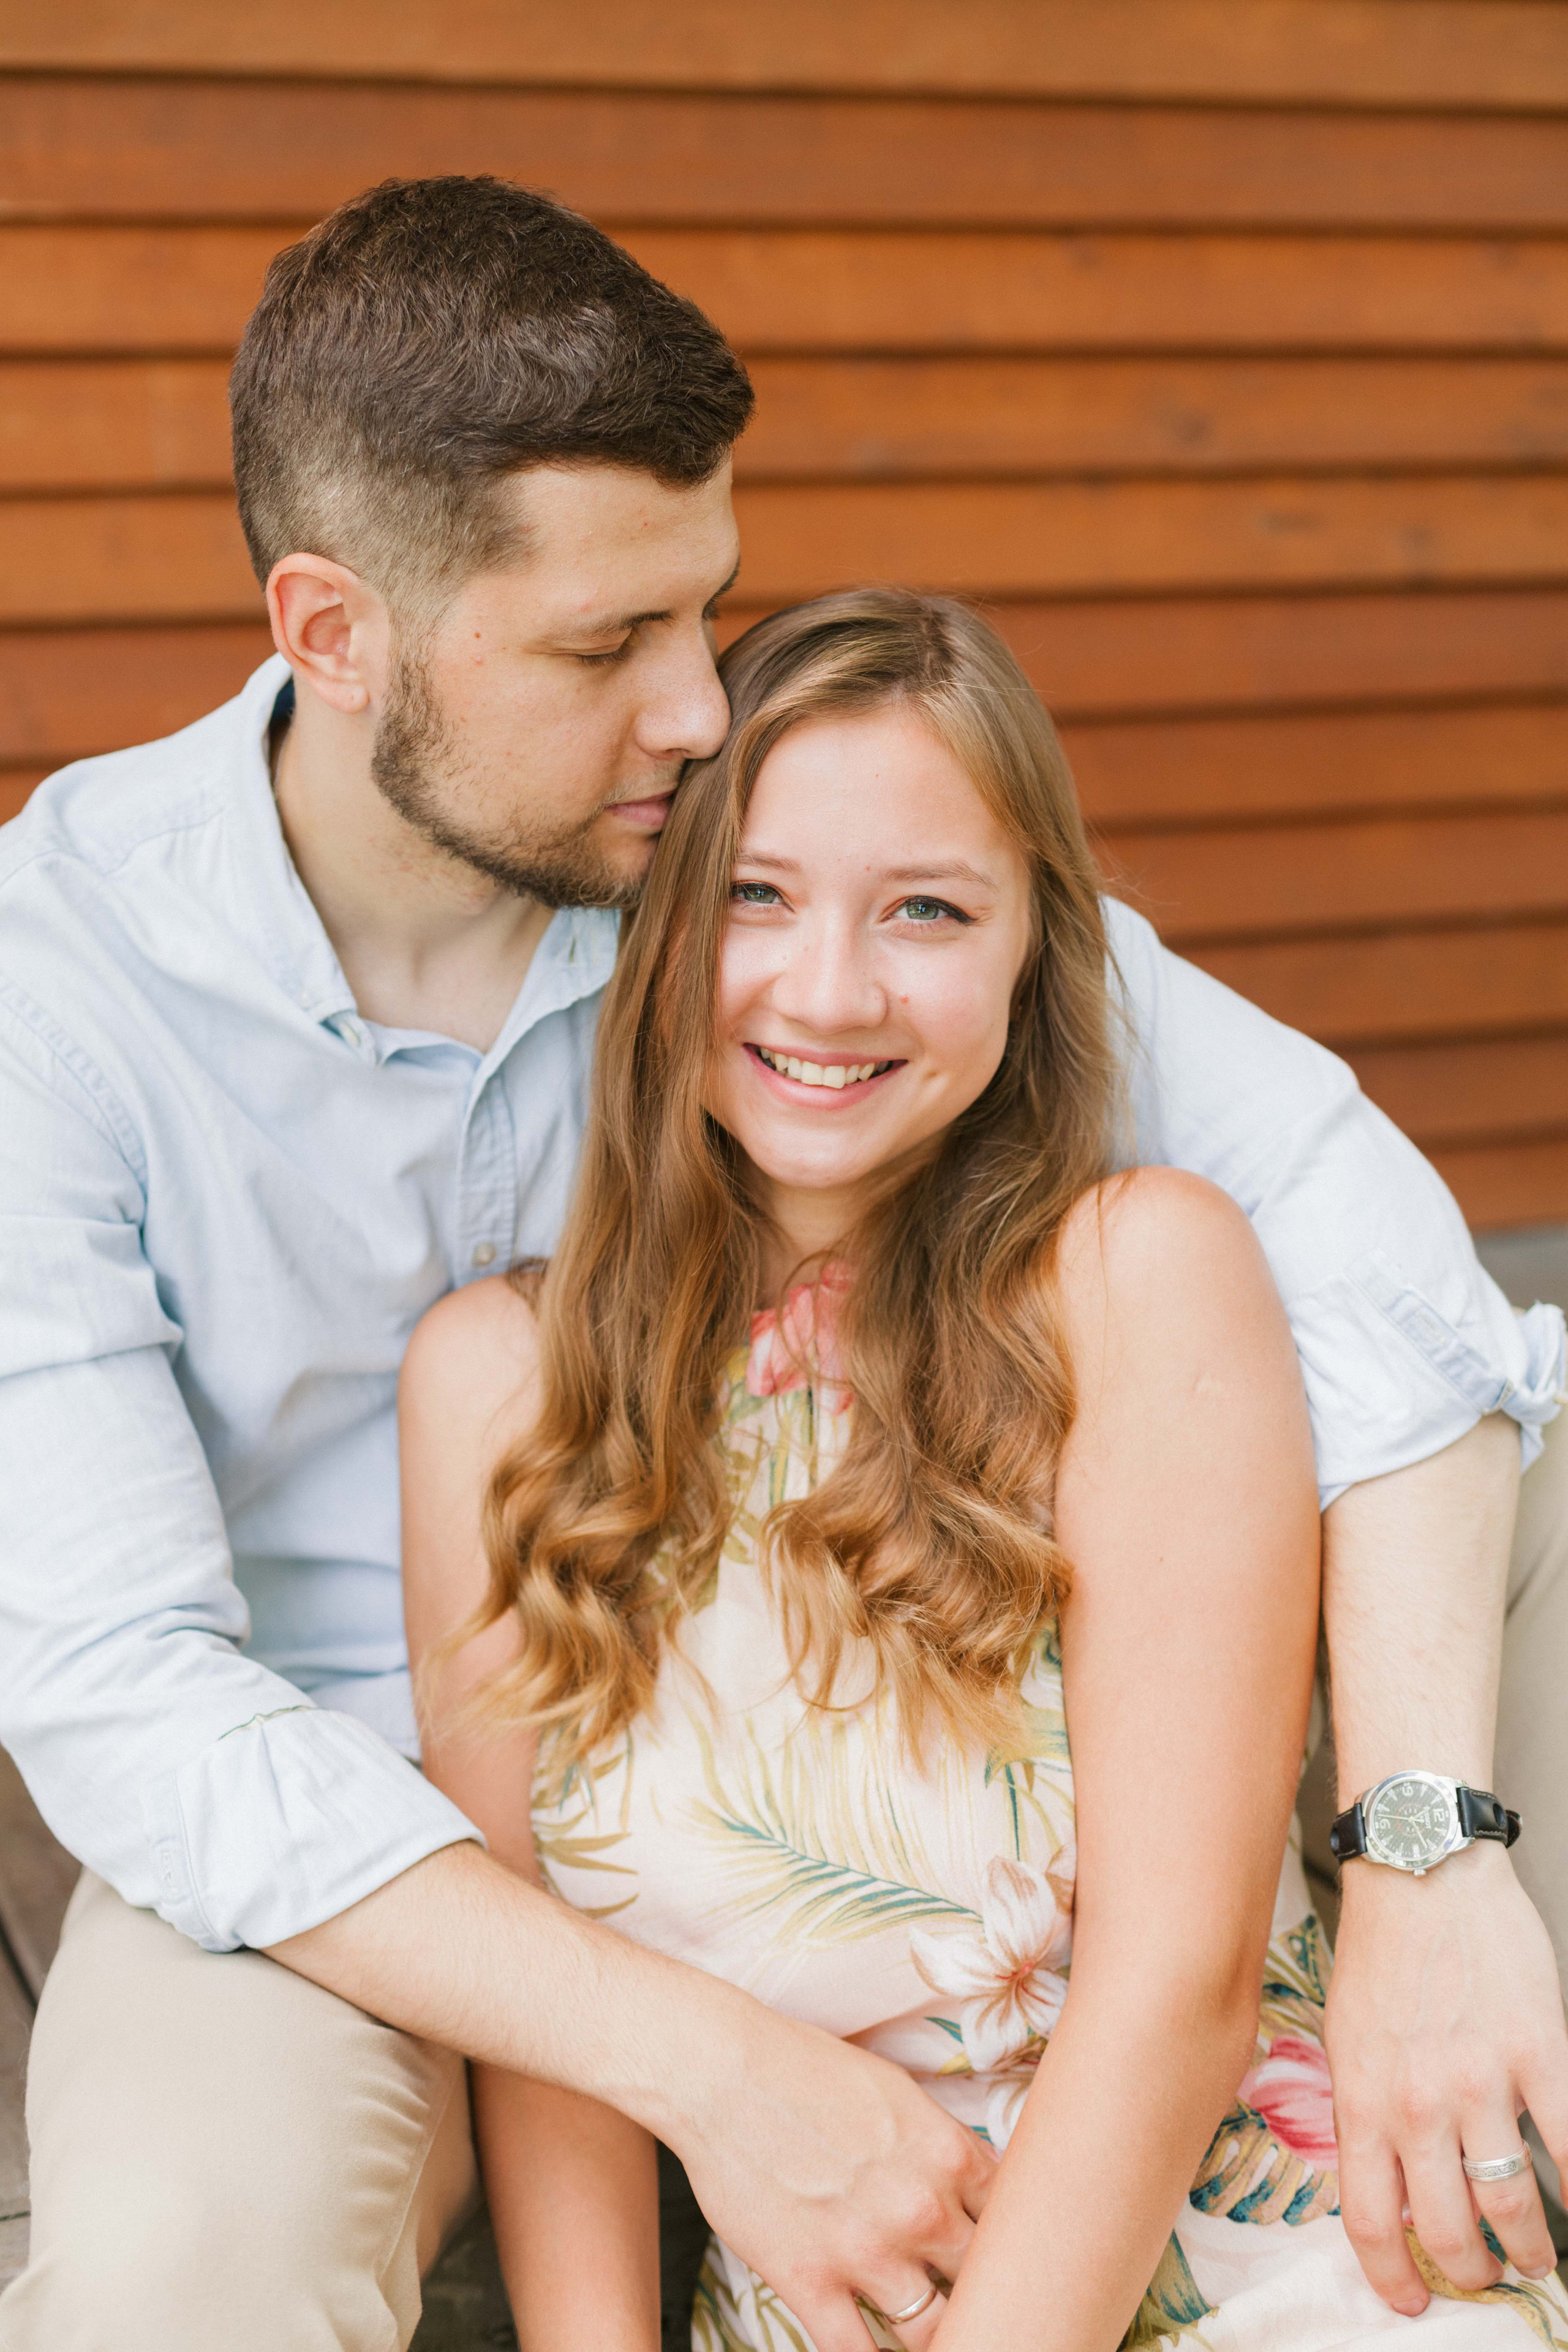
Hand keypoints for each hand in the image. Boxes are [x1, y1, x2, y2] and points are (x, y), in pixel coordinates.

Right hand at [665, 2004, 991, 2351]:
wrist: (720, 2072)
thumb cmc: (803, 2068)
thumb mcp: (894, 2090)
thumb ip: (939, 2145)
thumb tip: (971, 2185)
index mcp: (947, 2155)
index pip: (1014, 2222)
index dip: (1009, 2241)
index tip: (997, 2251)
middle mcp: (920, 2209)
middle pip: (984, 2279)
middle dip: (976, 2286)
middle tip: (961, 2290)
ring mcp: (867, 2252)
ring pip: (934, 2332)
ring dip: (934, 2332)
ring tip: (927, 2329)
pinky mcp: (811, 2283)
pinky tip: (873, 2346)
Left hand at [1326, 1840, 1567, 2311]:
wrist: (1421, 1869)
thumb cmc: (1381, 1950)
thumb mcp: (1346, 2037)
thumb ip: (1365, 2109)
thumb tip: (1386, 2181)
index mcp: (1363, 2097)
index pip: (1370, 2219)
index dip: (1393, 2275)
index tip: (1410, 2300)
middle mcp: (1418, 2101)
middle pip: (1448, 2227)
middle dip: (1471, 2268)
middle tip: (1485, 2274)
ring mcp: (1482, 2079)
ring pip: (1511, 2203)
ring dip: (1529, 2245)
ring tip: (1535, 2255)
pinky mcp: (1541, 2052)